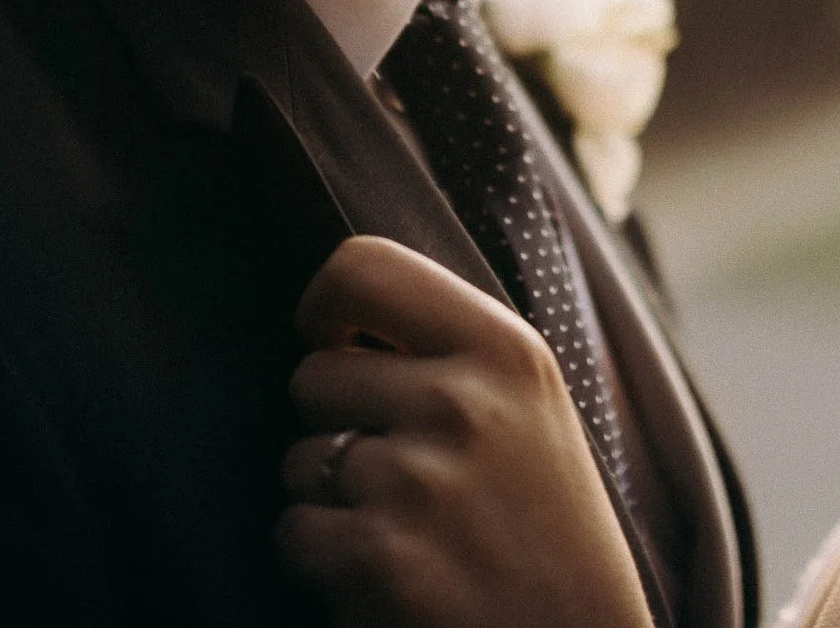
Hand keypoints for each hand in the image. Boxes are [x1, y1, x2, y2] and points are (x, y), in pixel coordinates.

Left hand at [277, 236, 653, 627]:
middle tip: (403, 472)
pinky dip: (325, 561)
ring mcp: (417, 479)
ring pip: (298, 460)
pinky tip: (392, 574)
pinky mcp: (377, 556)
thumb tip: (337, 313)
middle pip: (313, 375)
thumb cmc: (546, 525)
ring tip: (410, 529)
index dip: (325, 305)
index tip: (337, 342)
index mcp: (505, 348)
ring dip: (331, 501)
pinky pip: (293, 531)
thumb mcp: (530, 405)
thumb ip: (449, 349)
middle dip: (334, 425)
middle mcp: (461, 402)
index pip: (363, 265)